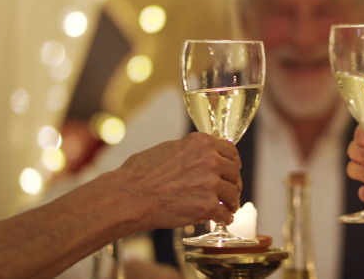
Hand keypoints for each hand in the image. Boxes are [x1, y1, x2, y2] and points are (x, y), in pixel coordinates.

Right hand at [115, 132, 241, 229]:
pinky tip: (222, 219)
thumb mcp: (169, 148)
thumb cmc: (140, 174)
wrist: (129, 197)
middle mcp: (210, 160)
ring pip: (232, 193)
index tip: (233, 170)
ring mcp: (210, 184)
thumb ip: (192, 151)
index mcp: (202, 143)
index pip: (230, 151)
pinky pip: (224, 213)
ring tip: (229, 207)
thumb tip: (204, 155)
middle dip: (233, 182)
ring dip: (231, 201)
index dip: (233, 162)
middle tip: (231, 191)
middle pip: (234, 172)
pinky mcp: (207, 206)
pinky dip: (224, 218)